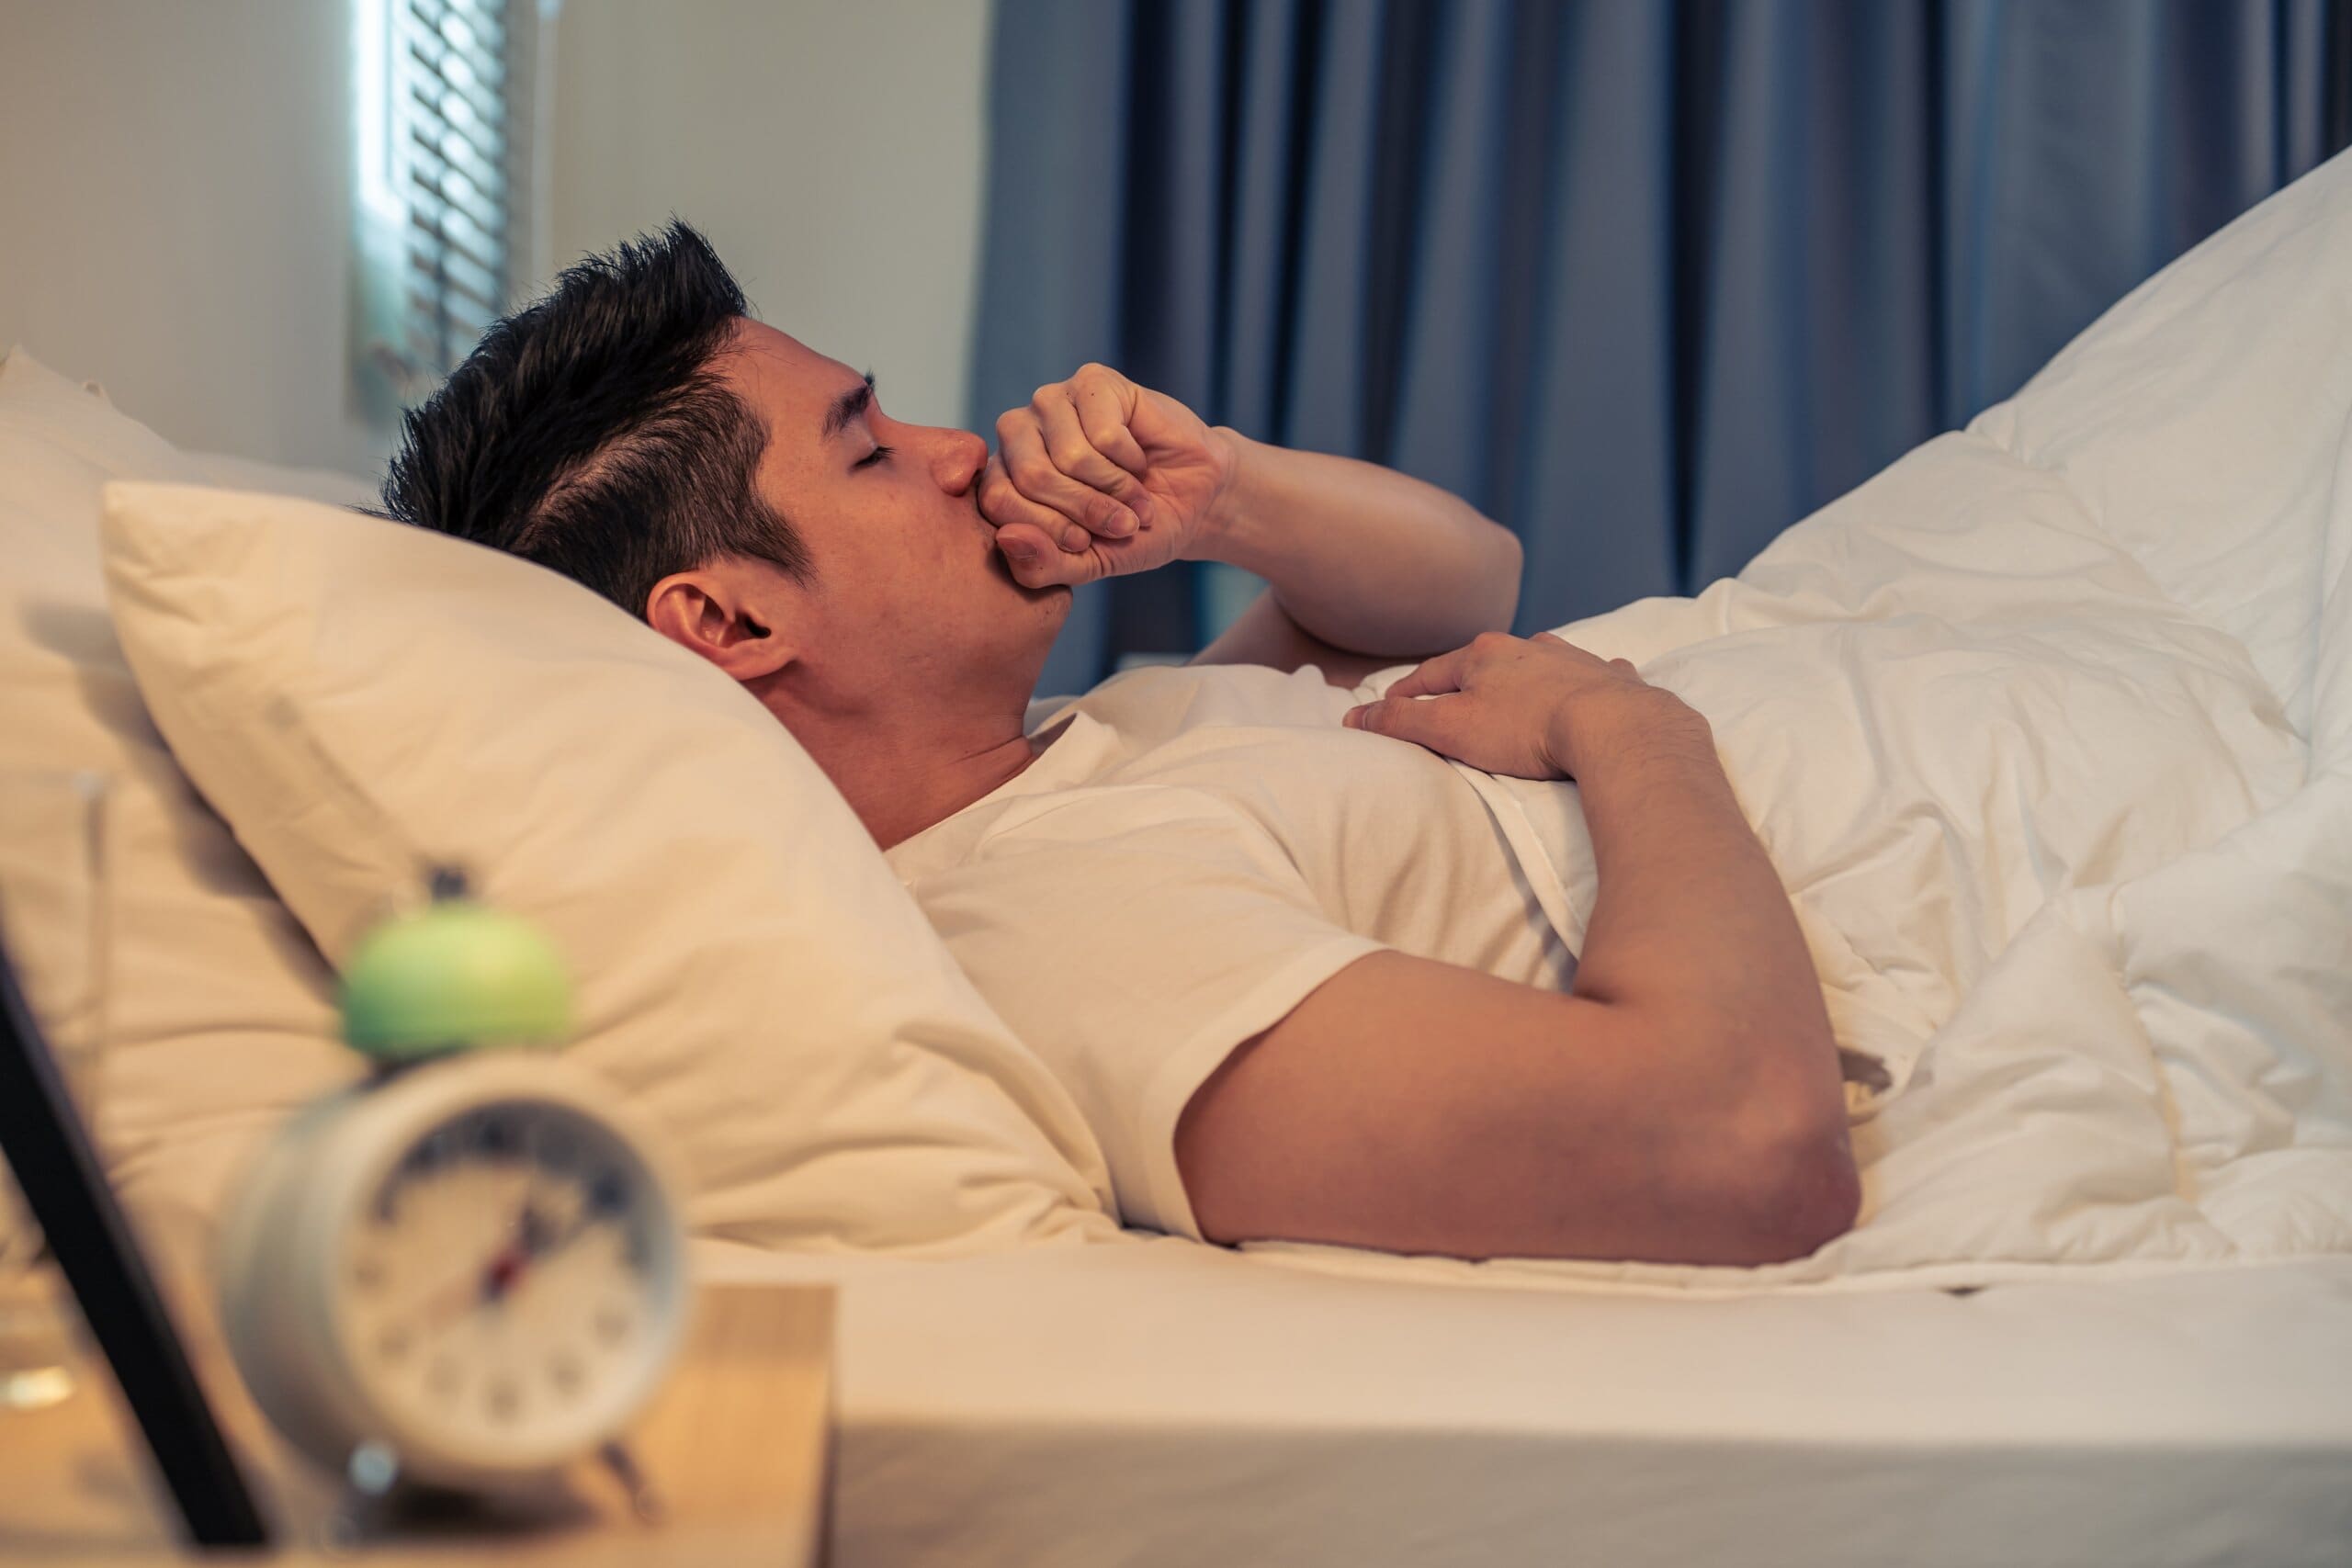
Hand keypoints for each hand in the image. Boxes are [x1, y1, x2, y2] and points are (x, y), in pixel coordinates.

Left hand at [980, 363, 1238, 587]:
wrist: (1195, 500)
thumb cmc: (1134, 530)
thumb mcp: (1086, 562)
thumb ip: (1041, 566)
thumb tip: (1007, 539)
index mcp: (1005, 476)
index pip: (997, 500)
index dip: (1047, 529)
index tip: (1085, 543)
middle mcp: (1018, 433)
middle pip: (1032, 477)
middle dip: (1086, 510)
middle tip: (1121, 523)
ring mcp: (1052, 402)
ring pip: (1070, 456)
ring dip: (1116, 488)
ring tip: (1134, 495)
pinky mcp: (1091, 382)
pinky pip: (1104, 435)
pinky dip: (1130, 461)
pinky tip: (1139, 460)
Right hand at [1340, 631, 1704, 780]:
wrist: (1615, 728)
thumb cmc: (1527, 730)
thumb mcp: (1451, 730)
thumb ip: (1402, 722)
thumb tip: (1356, 717)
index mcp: (1483, 654)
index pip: (1430, 673)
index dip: (1405, 694)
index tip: (1387, 708)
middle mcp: (1529, 647)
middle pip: (1485, 665)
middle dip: (1466, 682)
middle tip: (1450, 703)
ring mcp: (1574, 660)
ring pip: (1539, 664)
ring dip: (1523, 678)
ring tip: (1514, 696)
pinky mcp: (1612, 679)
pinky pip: (1592, 676)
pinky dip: (1583, 683)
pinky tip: (1588, 690)